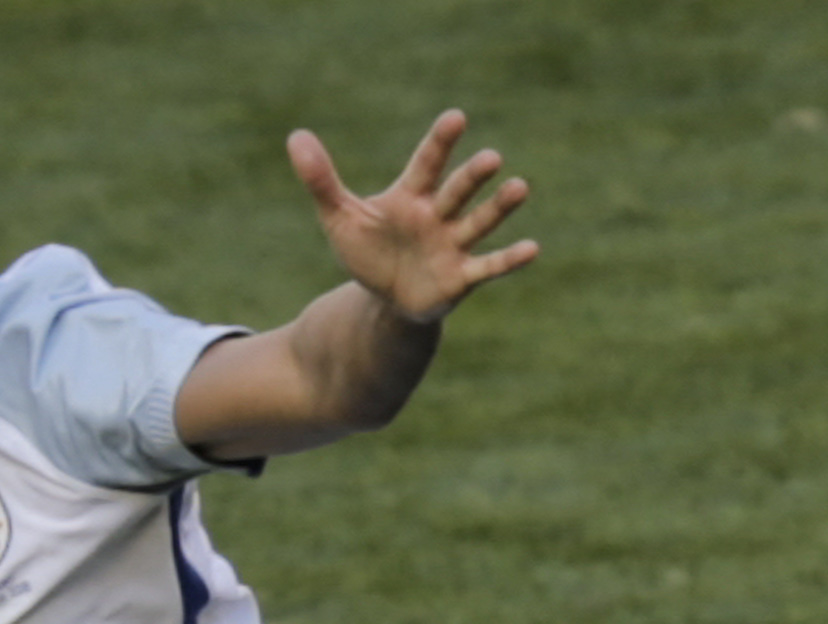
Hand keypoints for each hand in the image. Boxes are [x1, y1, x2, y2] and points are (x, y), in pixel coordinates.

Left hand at [286, 109, 536, 325]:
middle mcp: (438, 215)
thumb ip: (321, 180)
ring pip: (479, 222)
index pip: (427, 163)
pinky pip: (488, 266)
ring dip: (499, 207)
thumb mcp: (339, 217)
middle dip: (473, 177)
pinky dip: (509, 259)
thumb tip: (295, 137)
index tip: (456, 118)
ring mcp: (453, 245)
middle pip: (457, 191)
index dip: (440, 142)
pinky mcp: (461, 277)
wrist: (382, 301)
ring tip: (520, 187)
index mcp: (411, 196)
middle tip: (491, 158)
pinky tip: (533, 248)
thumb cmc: (368, 252)